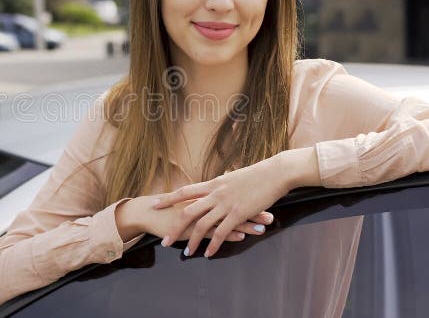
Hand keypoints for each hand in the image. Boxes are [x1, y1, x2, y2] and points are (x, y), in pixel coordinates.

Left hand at [152, 154, 298, 257]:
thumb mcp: (233, 177)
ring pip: (202, 225)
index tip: (154, 204)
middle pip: (187, 212)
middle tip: (164, 241)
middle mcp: (215, 194)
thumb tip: (218, 182)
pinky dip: (213, 245)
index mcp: (212, 184)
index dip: (168, 198)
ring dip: (193, 241)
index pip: (184, 191)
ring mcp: (226, 204)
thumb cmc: (257, 174)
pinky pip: (221, 232)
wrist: (274, 173)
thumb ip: (222, 183)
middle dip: (174, 228)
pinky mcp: (238, 214)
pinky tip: (208, 254)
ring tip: (187, 253)